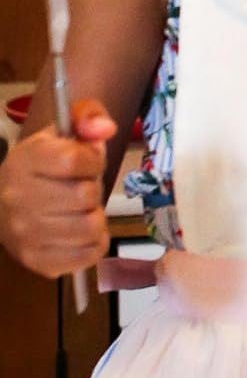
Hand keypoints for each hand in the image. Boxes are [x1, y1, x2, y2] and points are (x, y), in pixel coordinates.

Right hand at [0, 100, 112, 278]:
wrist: (6, 207)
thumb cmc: (45, 171)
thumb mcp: (62, 135)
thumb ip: (87, 117)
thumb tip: (105, 127)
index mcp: (24, 160)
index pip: (74, 159)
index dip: (92, 162)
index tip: (86, 164)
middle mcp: (18, 197)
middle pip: (85, 196)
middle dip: (92, 193)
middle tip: (80, 192)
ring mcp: (25, 233)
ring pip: (90, 227)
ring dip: (95, 220)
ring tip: (79, 212)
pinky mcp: (38, 261)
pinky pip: (89, 255)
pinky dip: (93, 244)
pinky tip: (79, 234)